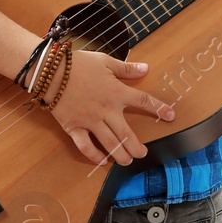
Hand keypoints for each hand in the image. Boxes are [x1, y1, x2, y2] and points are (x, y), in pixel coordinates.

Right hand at [36, 49, 176, 165]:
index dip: (159, 109)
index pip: (143, 101)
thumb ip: (126, 68)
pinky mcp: (74, 127)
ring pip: (109, 143)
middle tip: (143, 154)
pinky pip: (85, 146)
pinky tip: (102, 161)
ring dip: (121, 155)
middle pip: (127, 133)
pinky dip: (94, 156)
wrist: (50, 70)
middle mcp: (106, 109)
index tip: (171, 116)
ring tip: (127, 161)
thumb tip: (146, 68)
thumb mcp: (105, 61)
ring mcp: (90, 120)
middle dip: (137, 147)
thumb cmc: (77, 64)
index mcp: (116, 92)